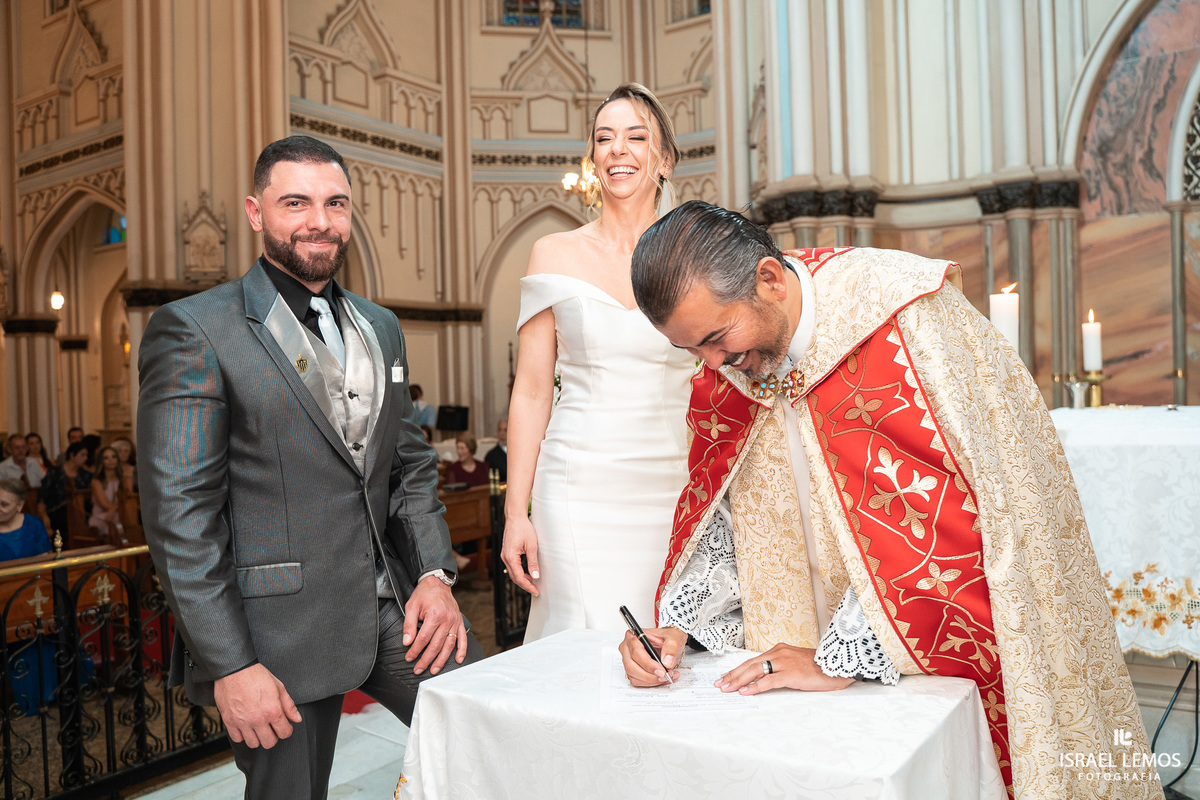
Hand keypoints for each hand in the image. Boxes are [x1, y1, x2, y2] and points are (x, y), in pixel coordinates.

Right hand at [213, 663, 301, 748]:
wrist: (234, 669)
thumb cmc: (255, 675)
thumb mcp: (278, 687)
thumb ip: (288, 705)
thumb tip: (296, 718)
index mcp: (272, 711)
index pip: (284, 733)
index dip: (286, 730)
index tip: (284, 726)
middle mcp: (257, 719)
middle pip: (269, 743)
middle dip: (273, 736)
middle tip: (272, 728)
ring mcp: (242, 722)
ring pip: (253, 744)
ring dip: (257, 737)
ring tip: (258, 728)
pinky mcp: (229, 721)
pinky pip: (237, 739)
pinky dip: (242, 735)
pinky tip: (246, 726)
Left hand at [402, 574, 467, 674]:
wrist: (438, 583)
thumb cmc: (424, 594)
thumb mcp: (411, 606)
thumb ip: (409, 625)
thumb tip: (407, 642)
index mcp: (435, 615)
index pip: (423, 639)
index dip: (415, 650)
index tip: (409, 657)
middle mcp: (447, 620)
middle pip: (436, 645)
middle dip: (426, 660)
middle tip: (418, 669)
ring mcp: (455, 622)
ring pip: (449, 646)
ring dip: (442, 660)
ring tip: (434, 670)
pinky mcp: (460, 622)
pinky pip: (463, 638)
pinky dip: (462, 650)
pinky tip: (458, 660)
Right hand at [500, 515, 539, 595]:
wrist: (515, 517)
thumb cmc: (523, 528)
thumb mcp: (532, 546)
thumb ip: (533, 562)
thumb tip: (535, 576)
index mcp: (510, 557)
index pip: (519, 577)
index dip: (528, 586)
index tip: (536, 591)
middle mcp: (505, 558)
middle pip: (514, 577)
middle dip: (525, 585)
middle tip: (536, 590)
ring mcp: (504, 555)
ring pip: (512, 572)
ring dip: (522, 579)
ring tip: (533, 583)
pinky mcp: (506, 553)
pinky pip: (512, 566)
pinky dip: (519, 572)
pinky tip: (527, 573)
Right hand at [618, 626, 686, 686]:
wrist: (669, 646)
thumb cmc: (667, 638)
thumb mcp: (673, 637)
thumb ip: (671, 647)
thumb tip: (667, 662)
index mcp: (633, 636)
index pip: (636, 652)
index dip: (648, 664)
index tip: (661, 671)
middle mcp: (627, 648)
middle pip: (632, 667)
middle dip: (650, 675)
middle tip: (666, 676)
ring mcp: (628, 660)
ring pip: (634, 676)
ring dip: (652, 680)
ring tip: (667, 676)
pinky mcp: (632, 671)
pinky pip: (638, 681)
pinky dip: (651, 683)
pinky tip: (662, 678)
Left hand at [715, 643, 854, 694]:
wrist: (838, 665)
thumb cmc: (820, 667)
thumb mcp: (796, 664)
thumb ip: (781, 668)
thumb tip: (766, 678)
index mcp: (779, 650)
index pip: (753, 660)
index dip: (738, 669)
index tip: (726, 677)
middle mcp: (779, 653)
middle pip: (749, 664)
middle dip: (732, 675)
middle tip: (720, 683)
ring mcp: (784, 662)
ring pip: (755, 671)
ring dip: (738, 680)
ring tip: (727, 688)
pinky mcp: (791, 674)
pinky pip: (768, 681)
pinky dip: (754, 686)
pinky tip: (745, 691)